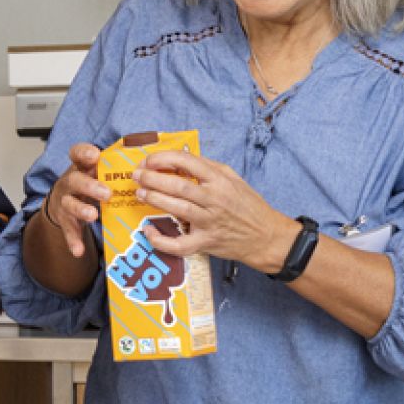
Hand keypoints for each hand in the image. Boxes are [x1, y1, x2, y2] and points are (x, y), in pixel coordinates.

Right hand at [39, 142, 107, 258]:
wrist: (61, 202)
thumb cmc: (88, 184)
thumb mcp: (96, 172)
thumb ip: (114, 168)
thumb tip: (148, 167)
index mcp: (80, 167)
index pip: (77, 153)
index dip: (84, 153)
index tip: (95, 155)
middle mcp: (69, 183)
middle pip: (75, 180)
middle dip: (90, 186)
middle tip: (107, 193)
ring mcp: (65, 201)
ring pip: (70, 204)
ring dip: (81, 210)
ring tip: (93, 216)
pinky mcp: (64, 220)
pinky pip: (68, 230)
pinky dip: (73, 241)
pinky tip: (79, 251)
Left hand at [132, 150, 296, 274]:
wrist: (266, 236)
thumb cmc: (248, 206)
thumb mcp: (233, 179)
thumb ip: (208, 169)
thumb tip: (180, 161)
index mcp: (220, 180)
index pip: (187, 161)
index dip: (164, 158)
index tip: (150, 160)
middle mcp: (214, 199)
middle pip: (177, 185)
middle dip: (152, 177)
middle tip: (137, 175)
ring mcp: (209, 222)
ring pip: (176, 208)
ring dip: (154, 198)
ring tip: (141, 192)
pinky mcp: (205, 243)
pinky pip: (179, 245)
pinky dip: (161, 240)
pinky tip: (149, 231)